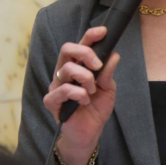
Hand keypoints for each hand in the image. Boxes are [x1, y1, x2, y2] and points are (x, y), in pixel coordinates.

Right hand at [43, 26, 119, 164]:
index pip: (81, 45)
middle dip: (85, 52)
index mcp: (78, 66)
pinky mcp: (52, 101)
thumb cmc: (96, 108)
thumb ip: (108, 73)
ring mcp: (56, 86)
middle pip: (66, 49)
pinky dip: (78, 94)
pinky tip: (85, 101)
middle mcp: (64, 73)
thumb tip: (113, 54)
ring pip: (66, 69)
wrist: (90, 132)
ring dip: (85, 78)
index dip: (90, 36)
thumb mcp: (108, 89)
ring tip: (92, 91)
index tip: (103, 31)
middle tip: (97, 65)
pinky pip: (62, 90)